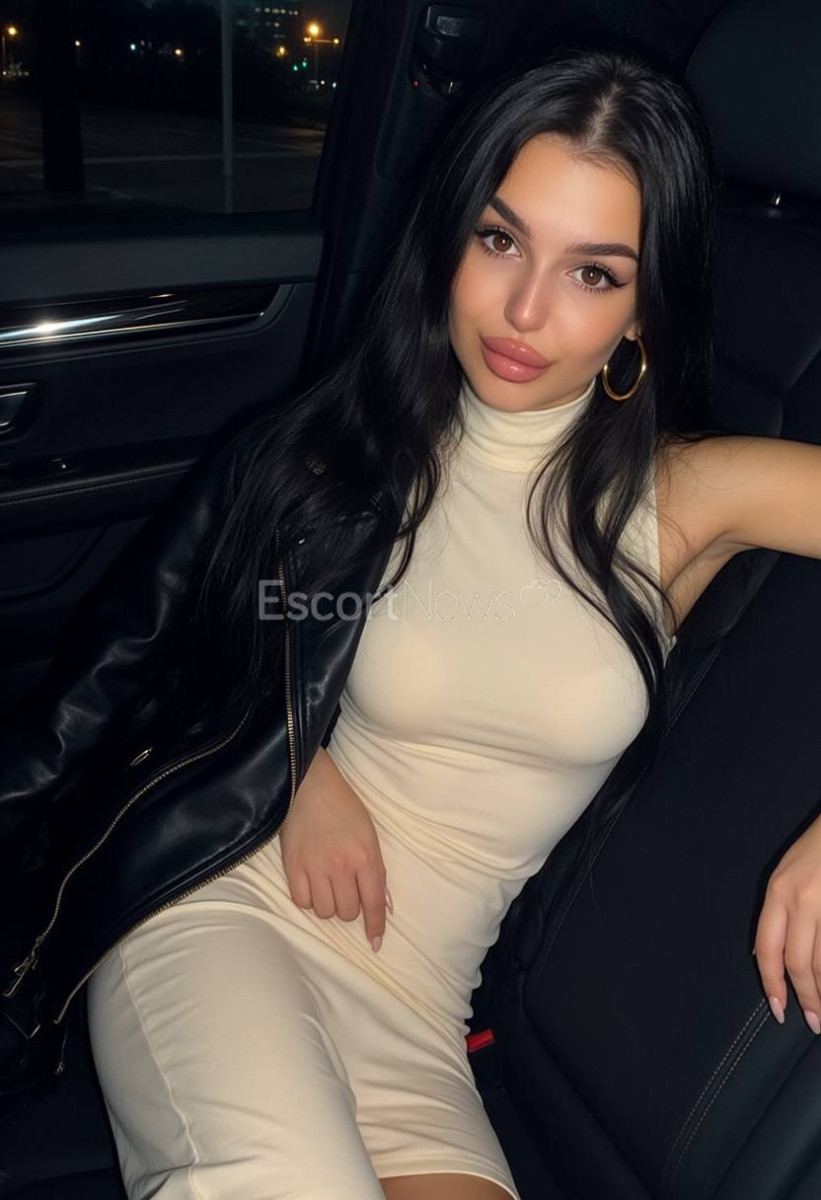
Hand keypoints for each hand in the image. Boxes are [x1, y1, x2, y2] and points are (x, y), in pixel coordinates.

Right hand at [279, 746, 392, 952]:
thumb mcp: (370, 834)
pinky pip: (301, 901)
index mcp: (366, 856)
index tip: (375, 942)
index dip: (375, 926)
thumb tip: (384, 904)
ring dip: (328, 905)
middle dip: (349, 909)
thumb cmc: (344, 807)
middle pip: (348, 912)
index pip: (375, 902)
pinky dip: (307, 899)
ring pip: (324, 911)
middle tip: (345, 892)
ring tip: (327, 887)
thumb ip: (377, 869)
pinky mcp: (292, 865)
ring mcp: (315, 866)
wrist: (310, 785)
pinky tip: (310, 885)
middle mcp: (342, 865)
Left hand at [754, 816, 820, 1034]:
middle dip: (806, 998)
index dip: (772, 984)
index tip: (778, 1010)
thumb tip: (765, 955)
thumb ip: (777, 912)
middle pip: (798, 963)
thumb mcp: (785, 874)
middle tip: (814, 1022)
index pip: (768, 949)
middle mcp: (801, 901)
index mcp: (778, 893)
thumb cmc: (817, 849)